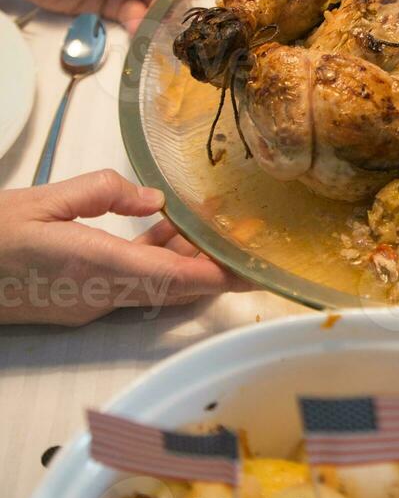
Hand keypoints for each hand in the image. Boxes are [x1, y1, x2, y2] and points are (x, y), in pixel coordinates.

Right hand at [0, 170, 249, 325]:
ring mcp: (94, 304)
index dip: (222, 275)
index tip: (256, 270)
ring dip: (185, 263)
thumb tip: (154, 199)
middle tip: (249, 249)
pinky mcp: (84, 304)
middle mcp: (104, 293)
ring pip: (158, 287)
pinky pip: (135, 287)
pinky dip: (156, 265)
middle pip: (178, 286)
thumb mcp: (42, 199)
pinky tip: (162, 235)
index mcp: (97, 265)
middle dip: (217, 270)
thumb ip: (102, 193)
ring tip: (205, 228)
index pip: (178, 276)